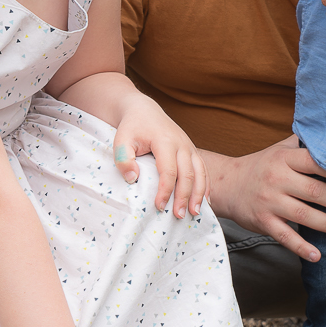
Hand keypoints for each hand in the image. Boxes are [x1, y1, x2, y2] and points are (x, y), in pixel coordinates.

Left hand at [114, 99, 206, 218]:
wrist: (144, 111)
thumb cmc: (132, 127)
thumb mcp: (121, 140)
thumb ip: (123, 159)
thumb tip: (134, 178)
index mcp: (165, 141)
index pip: (168, 171)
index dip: (165, 191)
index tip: (158, 206)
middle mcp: (182, 144)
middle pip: (188, 174)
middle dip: (184, 197)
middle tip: (178, 216)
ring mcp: (190, 147)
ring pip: (200, 173)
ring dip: (198, 194)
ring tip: (194, 213)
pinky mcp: (192, 151)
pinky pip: (203, 170)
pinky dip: (205, 186)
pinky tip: (204, 201)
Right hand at [205, 138, 325, 262]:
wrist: (226, 185)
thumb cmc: (260, 166)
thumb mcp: (279, 149)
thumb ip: (303, 145)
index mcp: (284, 158)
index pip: (314, 162)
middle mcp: (277, 179)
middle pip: (314, 191)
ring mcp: (270, 201)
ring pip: (303, 214)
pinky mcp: (263, 221)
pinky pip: (284, 236)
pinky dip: (301, 247)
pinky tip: (317, 255)